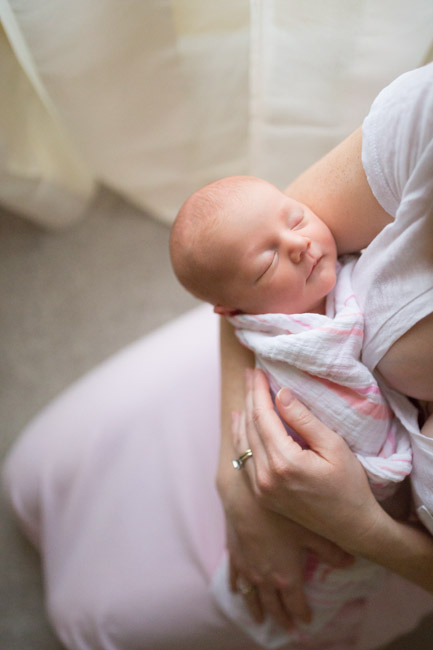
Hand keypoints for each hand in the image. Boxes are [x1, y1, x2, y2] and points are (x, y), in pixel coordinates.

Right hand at [223, 436, 353, 630]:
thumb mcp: (310, 528)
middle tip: (287, 628)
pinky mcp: (233, 554)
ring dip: (257, 608)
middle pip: (273, 605)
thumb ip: (331, 549)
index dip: (302, 614)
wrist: (244, 493)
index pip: (296, 603)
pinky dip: (236, 588)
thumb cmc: (279, 510)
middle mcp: (264, 578)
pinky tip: (235, 590)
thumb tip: (352, 562)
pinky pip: (234, 578)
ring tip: (260, 619)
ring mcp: (246, 568)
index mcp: (285, 577)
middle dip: (281, 618)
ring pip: (251, 596)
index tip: (308, 622)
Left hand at [235, 369, 383, 554]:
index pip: (263, 416)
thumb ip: (304, 419)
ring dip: (243, 415)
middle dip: (249, 397)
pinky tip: (241, 423)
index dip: (258, 391)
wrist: (352, 527)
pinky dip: (241, 438)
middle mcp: (265, 477)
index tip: (257, 371)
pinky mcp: (262, 496)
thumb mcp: (333, 446)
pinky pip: (244, 460)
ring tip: (246, 392)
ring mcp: (260, 489)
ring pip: (243, 443)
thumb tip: (280, 393)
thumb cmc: (349, 484)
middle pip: (250, 427)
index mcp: (283, 462)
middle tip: (250, 374)